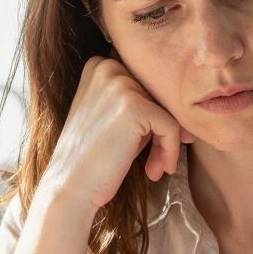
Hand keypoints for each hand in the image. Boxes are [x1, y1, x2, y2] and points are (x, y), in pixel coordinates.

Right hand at [36, 56, 194, 212]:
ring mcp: (120, 84)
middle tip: (156, 161)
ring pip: (168, 111)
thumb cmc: (92, 158)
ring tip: (155, 167)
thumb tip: (182, 102)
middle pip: (159, 97)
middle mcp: (107, 67)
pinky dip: (170, 151)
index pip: (146, 85)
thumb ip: (137, 101)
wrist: (70, 188)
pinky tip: (157, 172)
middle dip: (162, 130)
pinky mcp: (135, 106)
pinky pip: (171, 126)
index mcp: (99, 65)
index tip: (150, 145)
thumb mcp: (111, 117)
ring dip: (167, 143)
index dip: (153, 116)